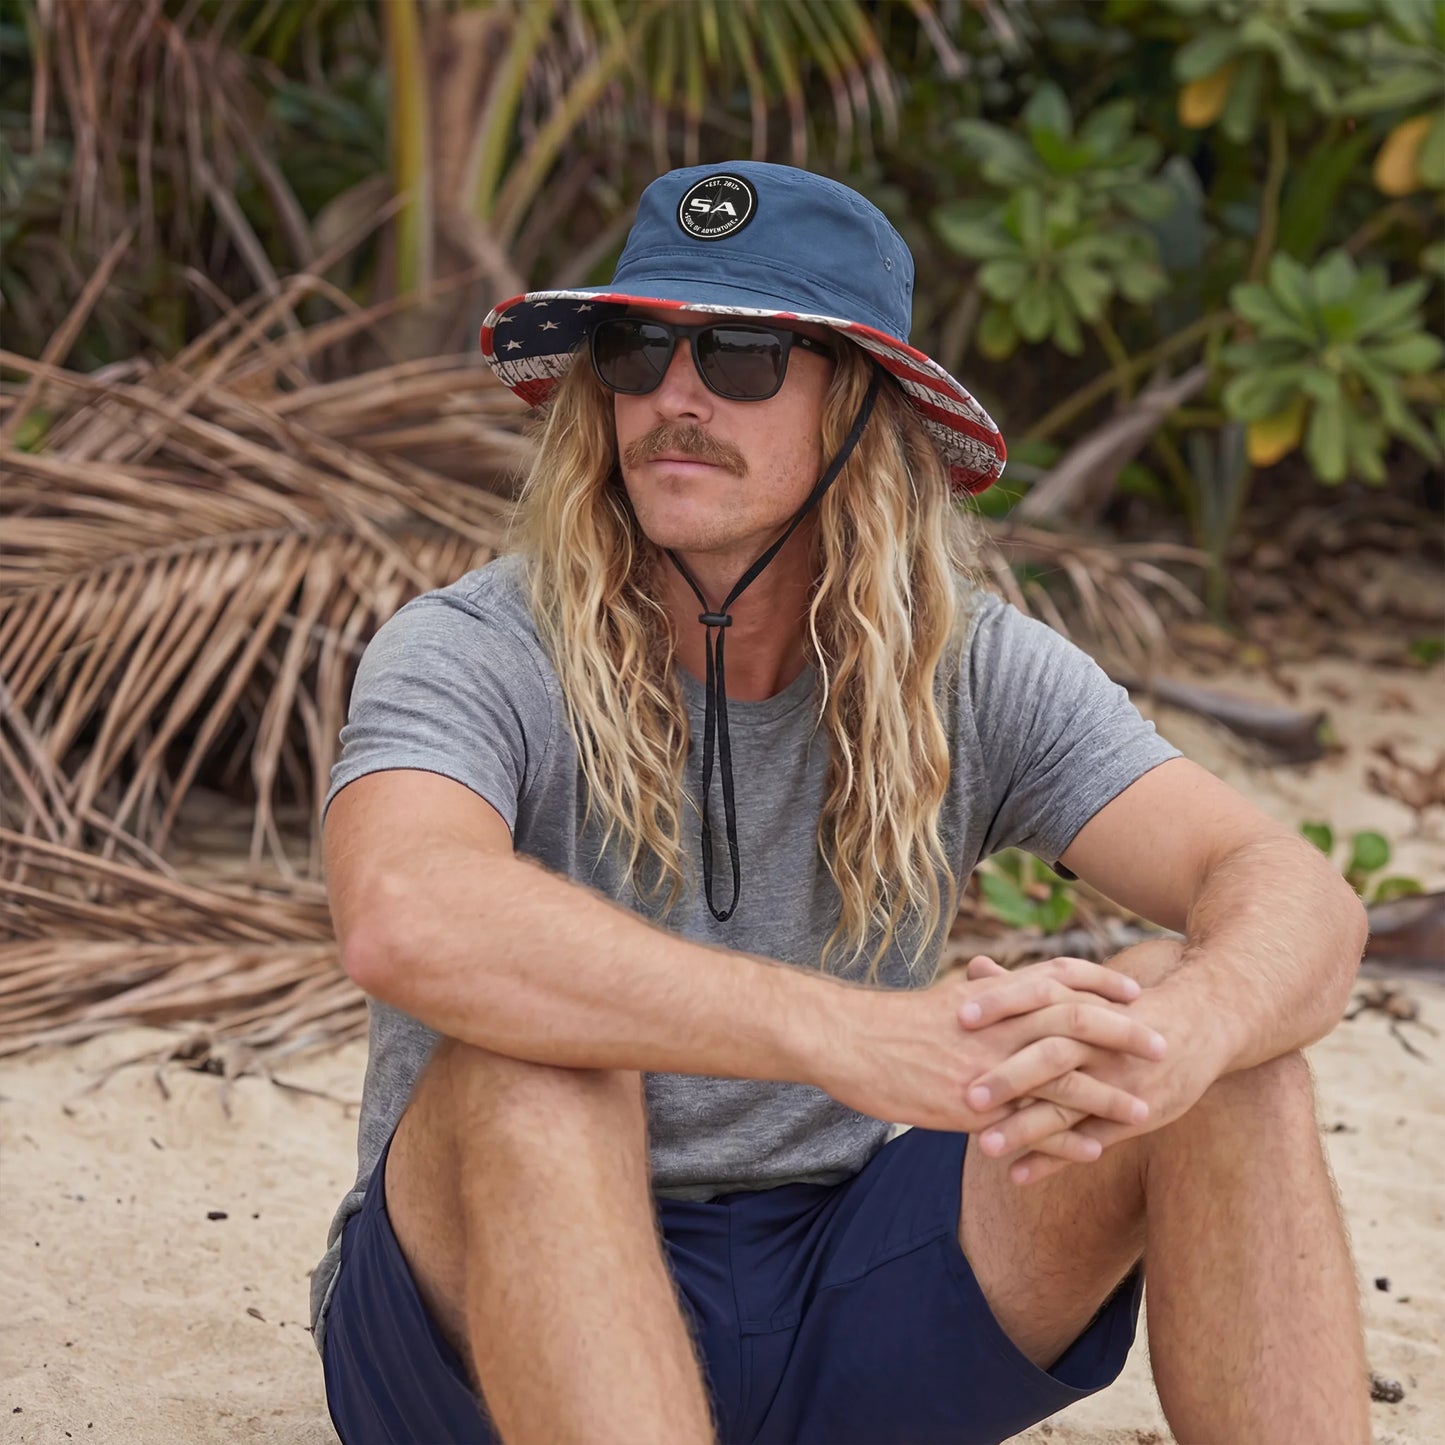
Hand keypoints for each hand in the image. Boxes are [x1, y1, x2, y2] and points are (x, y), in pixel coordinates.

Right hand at [811, 955, 1164, 1139]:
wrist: (845, 1041)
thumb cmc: (889, 1022)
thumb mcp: (944, 1000)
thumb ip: (982, 995)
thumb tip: (1003, 983)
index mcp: (991, 995)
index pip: (1059, 977)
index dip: (1101, 983)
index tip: (1135, 990)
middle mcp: (997, 1026)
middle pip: (1076, 1021)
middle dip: (1125, 1032)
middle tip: (1164, 1044)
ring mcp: (987, 1067)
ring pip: (1062, 1078)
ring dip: (1108, 1095)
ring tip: (1146, 1109)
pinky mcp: (972, 1108)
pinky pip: (1029, 1126)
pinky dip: (1063, 1139)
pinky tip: (1091, 1151)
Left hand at [960, 968, 1231, 1183]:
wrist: (1200, 1025)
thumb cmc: (1123, 1007)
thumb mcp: (1082, 990)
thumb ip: (1025, 986)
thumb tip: (975, 968)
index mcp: (1082, 1005)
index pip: (1039, 998)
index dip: (1002, 1005)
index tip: (957, 1016)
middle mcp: (1100, 1043)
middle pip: (1053, 1056)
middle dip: (1011, 1076)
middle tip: (965, 1095)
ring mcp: (1117, 1081)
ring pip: (1069, 1105)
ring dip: (1028, 1127)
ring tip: (983, 1147)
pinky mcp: (1132, 1115)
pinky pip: (1089, 1140)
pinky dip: (1054, 1159)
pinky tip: (1018, 1176)